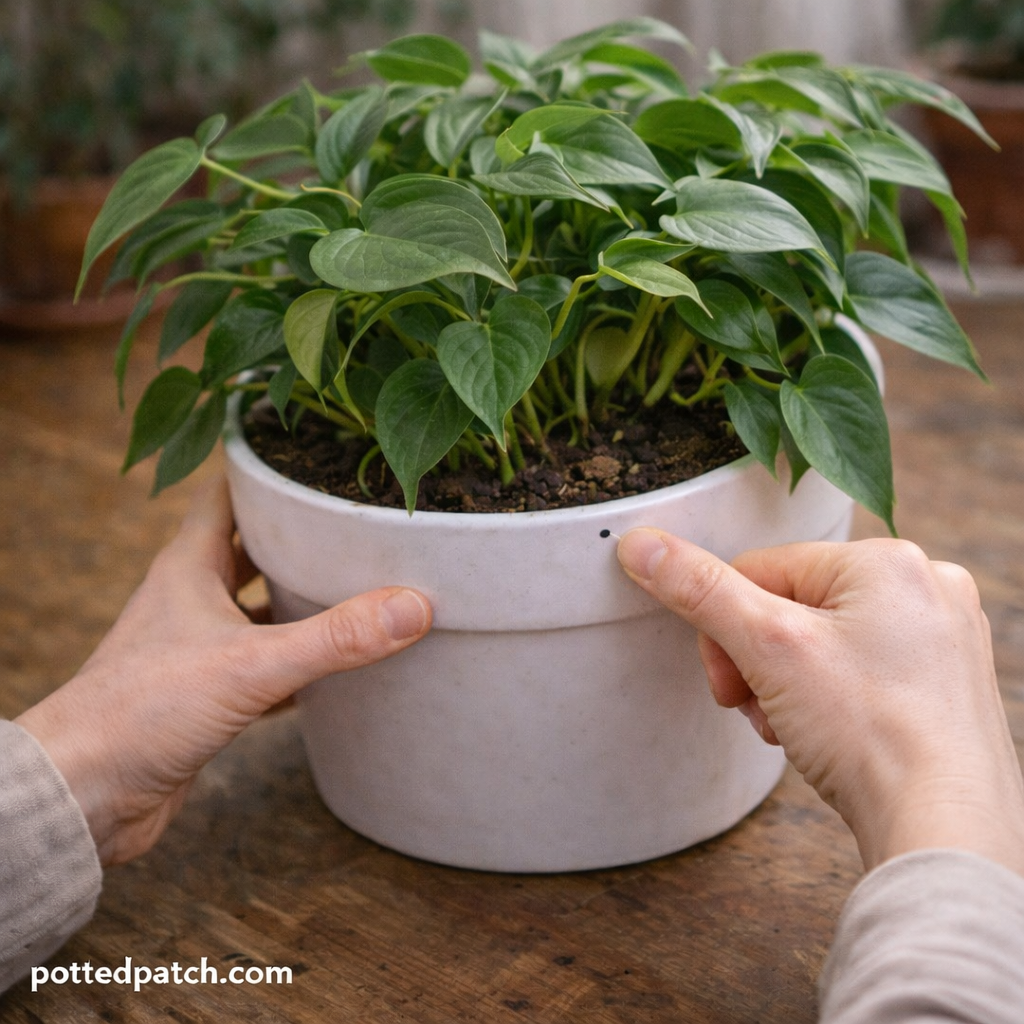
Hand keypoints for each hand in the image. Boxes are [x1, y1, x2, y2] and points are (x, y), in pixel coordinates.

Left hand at [17, 477, 431, 866]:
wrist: (83, 794)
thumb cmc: (141, 711)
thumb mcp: (250, 665)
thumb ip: (334, 637)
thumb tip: (412, 605)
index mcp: (189, 568)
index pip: (228, 496)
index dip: (267, 472)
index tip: (314, 456)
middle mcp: (191, 600)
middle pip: (251, 550)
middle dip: (299, 536)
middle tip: (355, 522)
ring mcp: (197, 649)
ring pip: (259, 609)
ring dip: (300, 600)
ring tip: (357, 586)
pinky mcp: (206, 696)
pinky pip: (264, 666)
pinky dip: (298, 663)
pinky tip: (336, 669)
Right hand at [617, 530, 1023, 875]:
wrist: (943, 831)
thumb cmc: (873, 735)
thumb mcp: (768, 648)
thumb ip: (700, 589)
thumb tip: (641, 545)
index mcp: (888, 560)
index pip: (762, 567)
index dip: (727, 626)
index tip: (726, 680)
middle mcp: (925, 586)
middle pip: (791, 605)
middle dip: (757, 661)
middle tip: (754, 706)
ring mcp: (941, 637)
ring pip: (822, 641)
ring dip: (785, 684)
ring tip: (790, 728)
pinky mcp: (944, 683)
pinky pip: (858, 670)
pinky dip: (826, 701)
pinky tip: (825, 737)